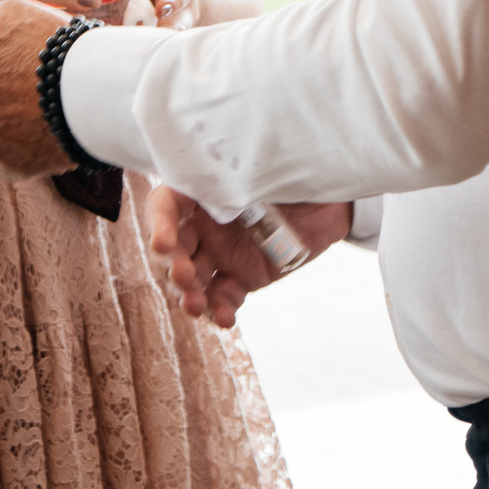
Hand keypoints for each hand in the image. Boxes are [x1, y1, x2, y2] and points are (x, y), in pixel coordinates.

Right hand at [145, 187, 353, 328]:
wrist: (330, 195)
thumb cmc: (292, 170)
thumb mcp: (265, 168)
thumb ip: (241, 178)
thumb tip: (225, 183)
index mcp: (201, 191)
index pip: (165, 206)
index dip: (159, 224)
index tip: (162, 242)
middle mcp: (204, 225)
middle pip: (175, 249)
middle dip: (173, 265)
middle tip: (183, 275)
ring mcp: (222, 254)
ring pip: (194, 279)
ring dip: (189, 294)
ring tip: (194, 306)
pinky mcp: (244, 277)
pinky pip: (225, 297)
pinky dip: (221, 310)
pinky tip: (225, 319)